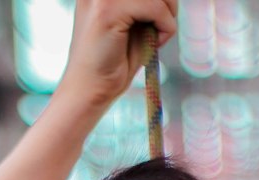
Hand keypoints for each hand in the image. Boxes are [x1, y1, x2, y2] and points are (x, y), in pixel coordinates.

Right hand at [58, 0, 178, 112]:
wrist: (90, 91)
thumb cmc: (114, 61)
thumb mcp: (135, 21)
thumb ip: (147, 2)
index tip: (161, 15)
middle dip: (168, 0)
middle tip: (164, 24)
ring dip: (168, 13)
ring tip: (158, 35)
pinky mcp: (108, 10)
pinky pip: (154, 6)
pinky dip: (165, 26)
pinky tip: (155, 43)